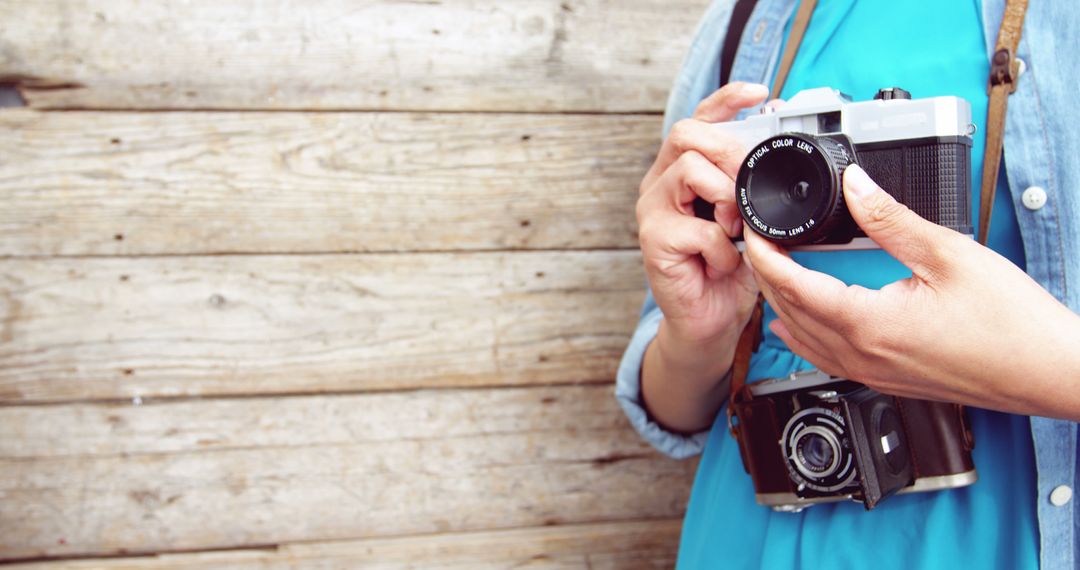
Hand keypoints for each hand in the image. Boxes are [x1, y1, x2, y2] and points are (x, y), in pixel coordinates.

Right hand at [637, 82, 767, 368]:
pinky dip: (724, 248)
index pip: (698, 119)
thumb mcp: (749, 216)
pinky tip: (725, 263)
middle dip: (728, 149)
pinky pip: (700, 227)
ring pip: (689, 170)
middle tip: (751, 178)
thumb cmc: (729, 268)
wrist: (710, 322)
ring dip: (726, 197)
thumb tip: (779, 143)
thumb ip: (753, 183)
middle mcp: (660, 184)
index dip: (726, 99)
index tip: (760, 92)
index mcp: (682, 170)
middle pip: (686, 133)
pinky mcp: (654, 241)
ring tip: (736, 227)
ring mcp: (653, 211)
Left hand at [744, 164, 1079, 419]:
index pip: (793, 286)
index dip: (765, 256)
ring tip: (772, 275)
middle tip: (758, 243)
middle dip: (768, 276)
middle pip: (791, 313)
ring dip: (782, 305)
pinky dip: (805, 334)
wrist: (1049, 373)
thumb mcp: (948, 255)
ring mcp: (873, 374)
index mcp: (868, 324)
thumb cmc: (1011, 324)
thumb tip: (855, 184)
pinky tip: (802, 324)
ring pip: (805, 340)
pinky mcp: (888, 381)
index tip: (754, 231)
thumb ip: (891, 219)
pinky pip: (827, 358)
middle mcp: (862, 356)